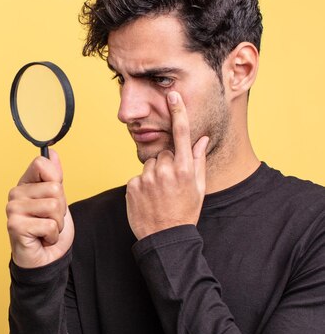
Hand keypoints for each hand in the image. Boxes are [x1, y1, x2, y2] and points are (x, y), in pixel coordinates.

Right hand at [6, 149, 73, 268]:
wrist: (45, 259)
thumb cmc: (49, 230)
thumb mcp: (57, 200)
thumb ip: (54, 177)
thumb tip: (52, 152)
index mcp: (25, 184)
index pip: (41, 163)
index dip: (56, 180)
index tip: (52, 196)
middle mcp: (15, 194)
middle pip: (54, 188)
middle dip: (60, 208)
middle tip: (50, 220)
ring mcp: (13, 209)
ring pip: (54, 206)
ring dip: (57, 223)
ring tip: (46, 230)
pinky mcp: (15, 226)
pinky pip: (49, 224)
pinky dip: (52, 236)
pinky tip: (42, 239)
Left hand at [126, 91, 208, 239]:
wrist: (165, 238)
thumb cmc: (185, 212)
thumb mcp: (198, 188)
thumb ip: (199, 161)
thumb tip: (201, 139)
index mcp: (186, 169)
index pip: (181, 134)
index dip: (178, 112)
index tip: (173, 94)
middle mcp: (166, 170)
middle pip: (163, 153)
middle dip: (167, 163)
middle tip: (170, 185)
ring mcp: (147, 178)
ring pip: (149, 165)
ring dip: (154, 175)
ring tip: (159, 194)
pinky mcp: (132, 185)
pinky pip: (138, 177)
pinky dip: (142, 185)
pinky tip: (148, 199)